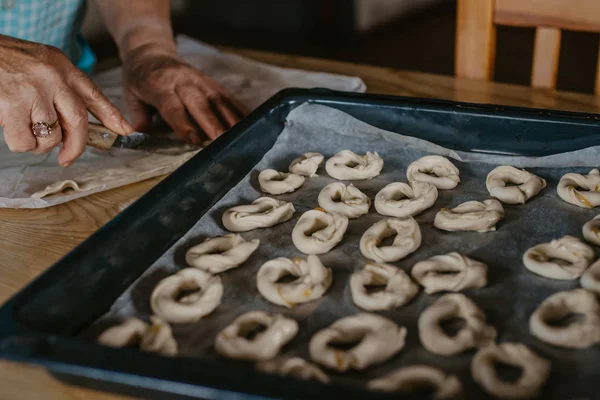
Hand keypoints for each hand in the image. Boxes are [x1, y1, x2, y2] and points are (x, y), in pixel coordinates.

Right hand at [0, 35, 131, 165]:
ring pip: (51, 136)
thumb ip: (62, 88)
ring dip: (39, 145)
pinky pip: (25, 141)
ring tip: (26, 133)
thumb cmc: (5, 61)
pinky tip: (11, 130)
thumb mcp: (41, 65)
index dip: (112, 115)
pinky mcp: (11, 102)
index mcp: (60, 66)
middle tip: (67, 158)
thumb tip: (83, 119)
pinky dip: (21, 144)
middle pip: (78, 121)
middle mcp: (52, 76)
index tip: (125, 130)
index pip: (93, 94)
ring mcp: (33, 89)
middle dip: (76, 146)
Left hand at [122, 44, 247, 142]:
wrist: (151, 51)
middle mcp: (183, 81)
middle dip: (213, 123)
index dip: (184, 124)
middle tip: (223, 142)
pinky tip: (251, 124)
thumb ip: (137, 117)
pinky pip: (228, 97)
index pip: (173, 107)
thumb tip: (140, 135)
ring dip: (231, 119)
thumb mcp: (130, 95)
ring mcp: (201, 80)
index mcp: (159, 85)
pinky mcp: (212, 82)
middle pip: (201, 103)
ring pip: (219, 100)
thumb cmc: (139, 78)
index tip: (194, 140)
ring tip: (242, 137)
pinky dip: (240, 111)